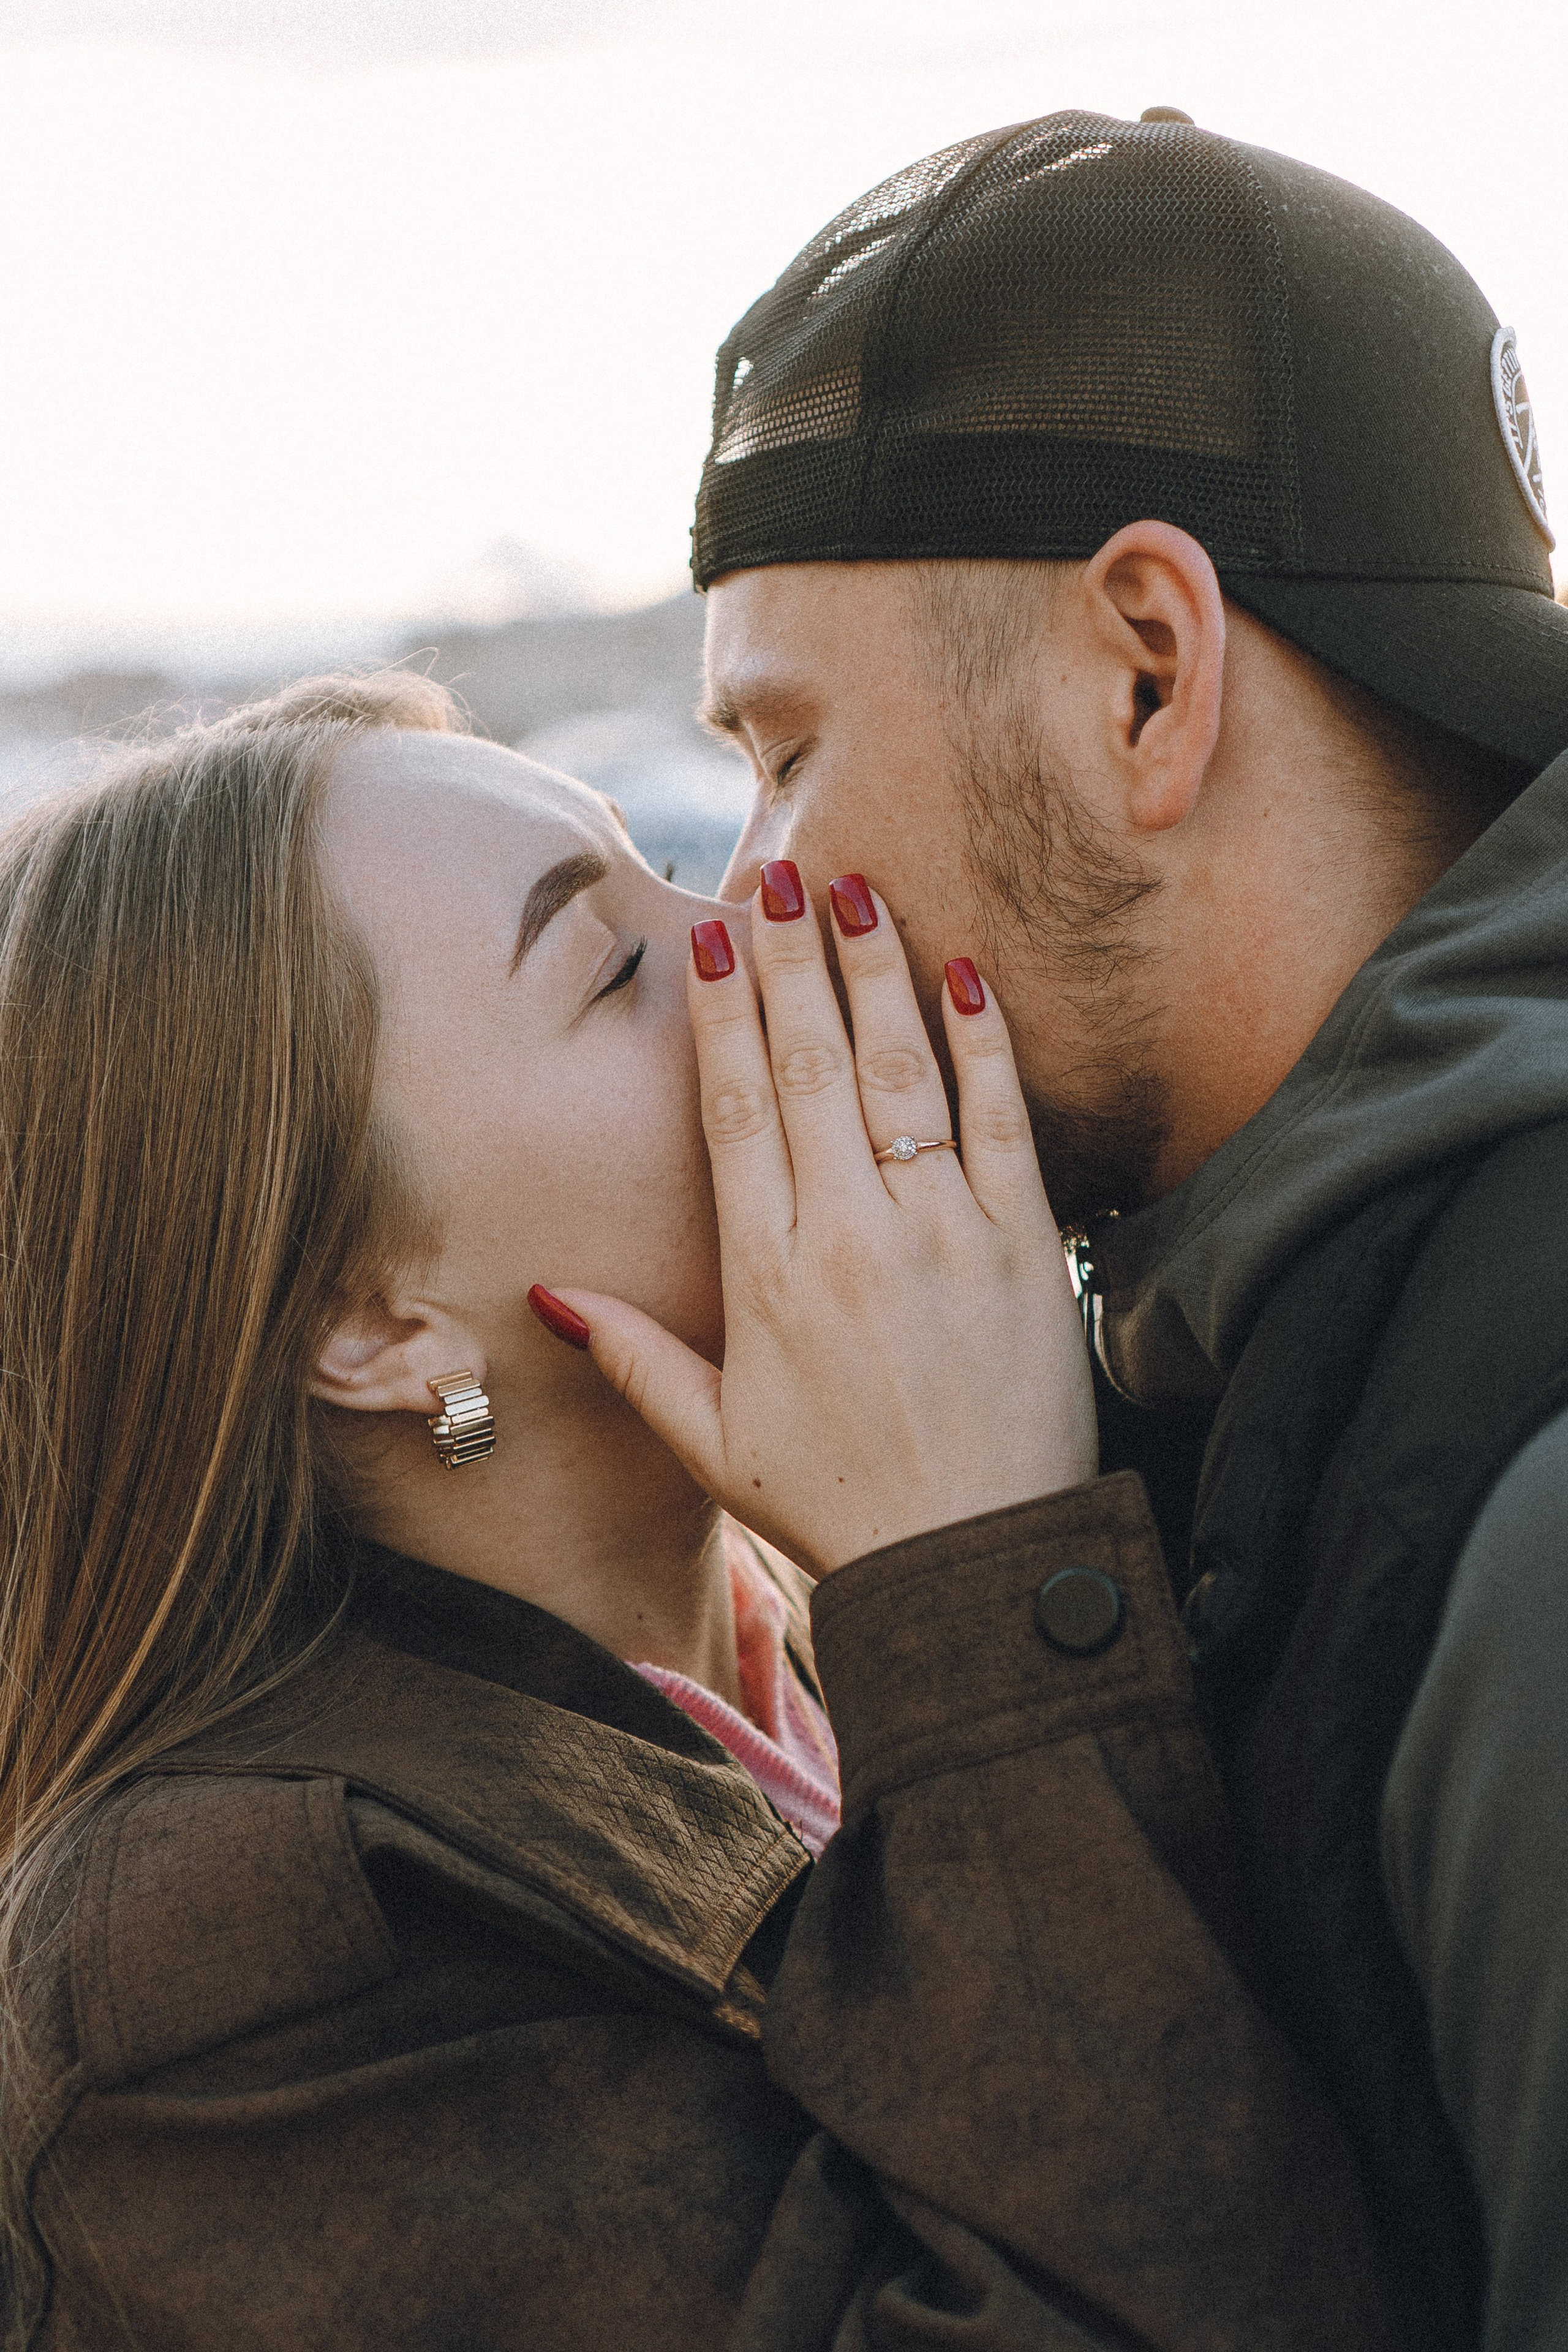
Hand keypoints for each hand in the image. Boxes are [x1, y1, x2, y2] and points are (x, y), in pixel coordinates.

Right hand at [540, 873, 1096, 1574]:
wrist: (979, 1565)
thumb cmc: (840, 1506)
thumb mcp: (715, 1444)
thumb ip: (634, 1358)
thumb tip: (551, 1294)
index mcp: (766, 1279)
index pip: (738, 1114)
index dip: (722, 1018)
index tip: (710, 941)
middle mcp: (850, 1239)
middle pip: (812, 1068)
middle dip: (790, 963)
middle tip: (776, 878)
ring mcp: (942, 1235)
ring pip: (900, 1073)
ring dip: (877, 973)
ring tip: (857, 891)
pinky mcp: (1024, 1246)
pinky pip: (1002, 1120)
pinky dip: (983, 1043)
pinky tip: (965, 973)